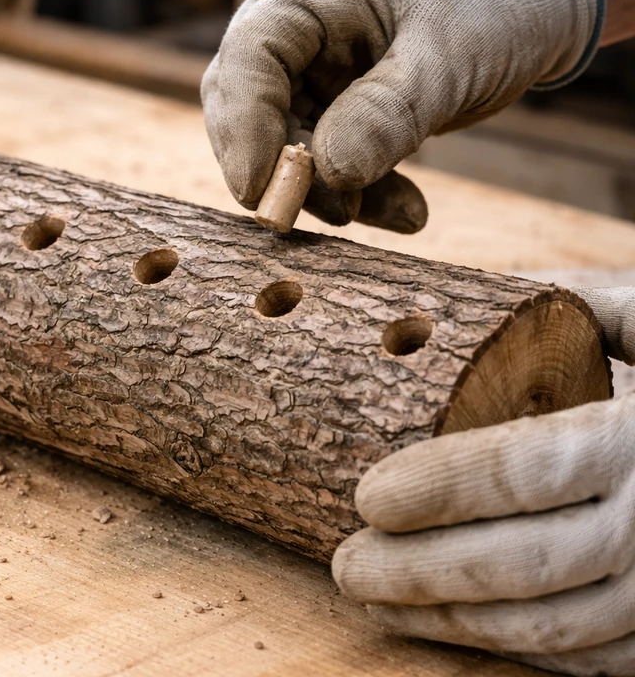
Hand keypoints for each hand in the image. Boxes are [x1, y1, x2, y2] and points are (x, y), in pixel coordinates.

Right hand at [202, 0, 603, 231]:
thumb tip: (329, 175)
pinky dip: (362, 195)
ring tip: (401, 213)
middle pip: (250, 111)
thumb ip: (389, 113)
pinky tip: (409, 213)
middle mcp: (298, 40)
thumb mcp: (450, 55)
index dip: (243, 125)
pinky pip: (330, 167)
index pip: (250, 56)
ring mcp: (314, 80)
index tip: (260, 189)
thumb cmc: (494, 1)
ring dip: (332, 193)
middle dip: (285, 171)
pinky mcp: (338, 116)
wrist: (536, 0)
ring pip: (290, 151)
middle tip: (335, 214)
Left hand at [333, 287, 634, 675]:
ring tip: (374, 599)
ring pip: (556, 626)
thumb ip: (563, 307)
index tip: (366, 496)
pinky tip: (450, 626)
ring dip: (452, 622)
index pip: (529, 468)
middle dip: (422, 573)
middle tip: (345, 565)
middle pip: (529, 565)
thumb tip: (447, 301)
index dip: (441, 490)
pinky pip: (596, 658)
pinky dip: (516, 648)